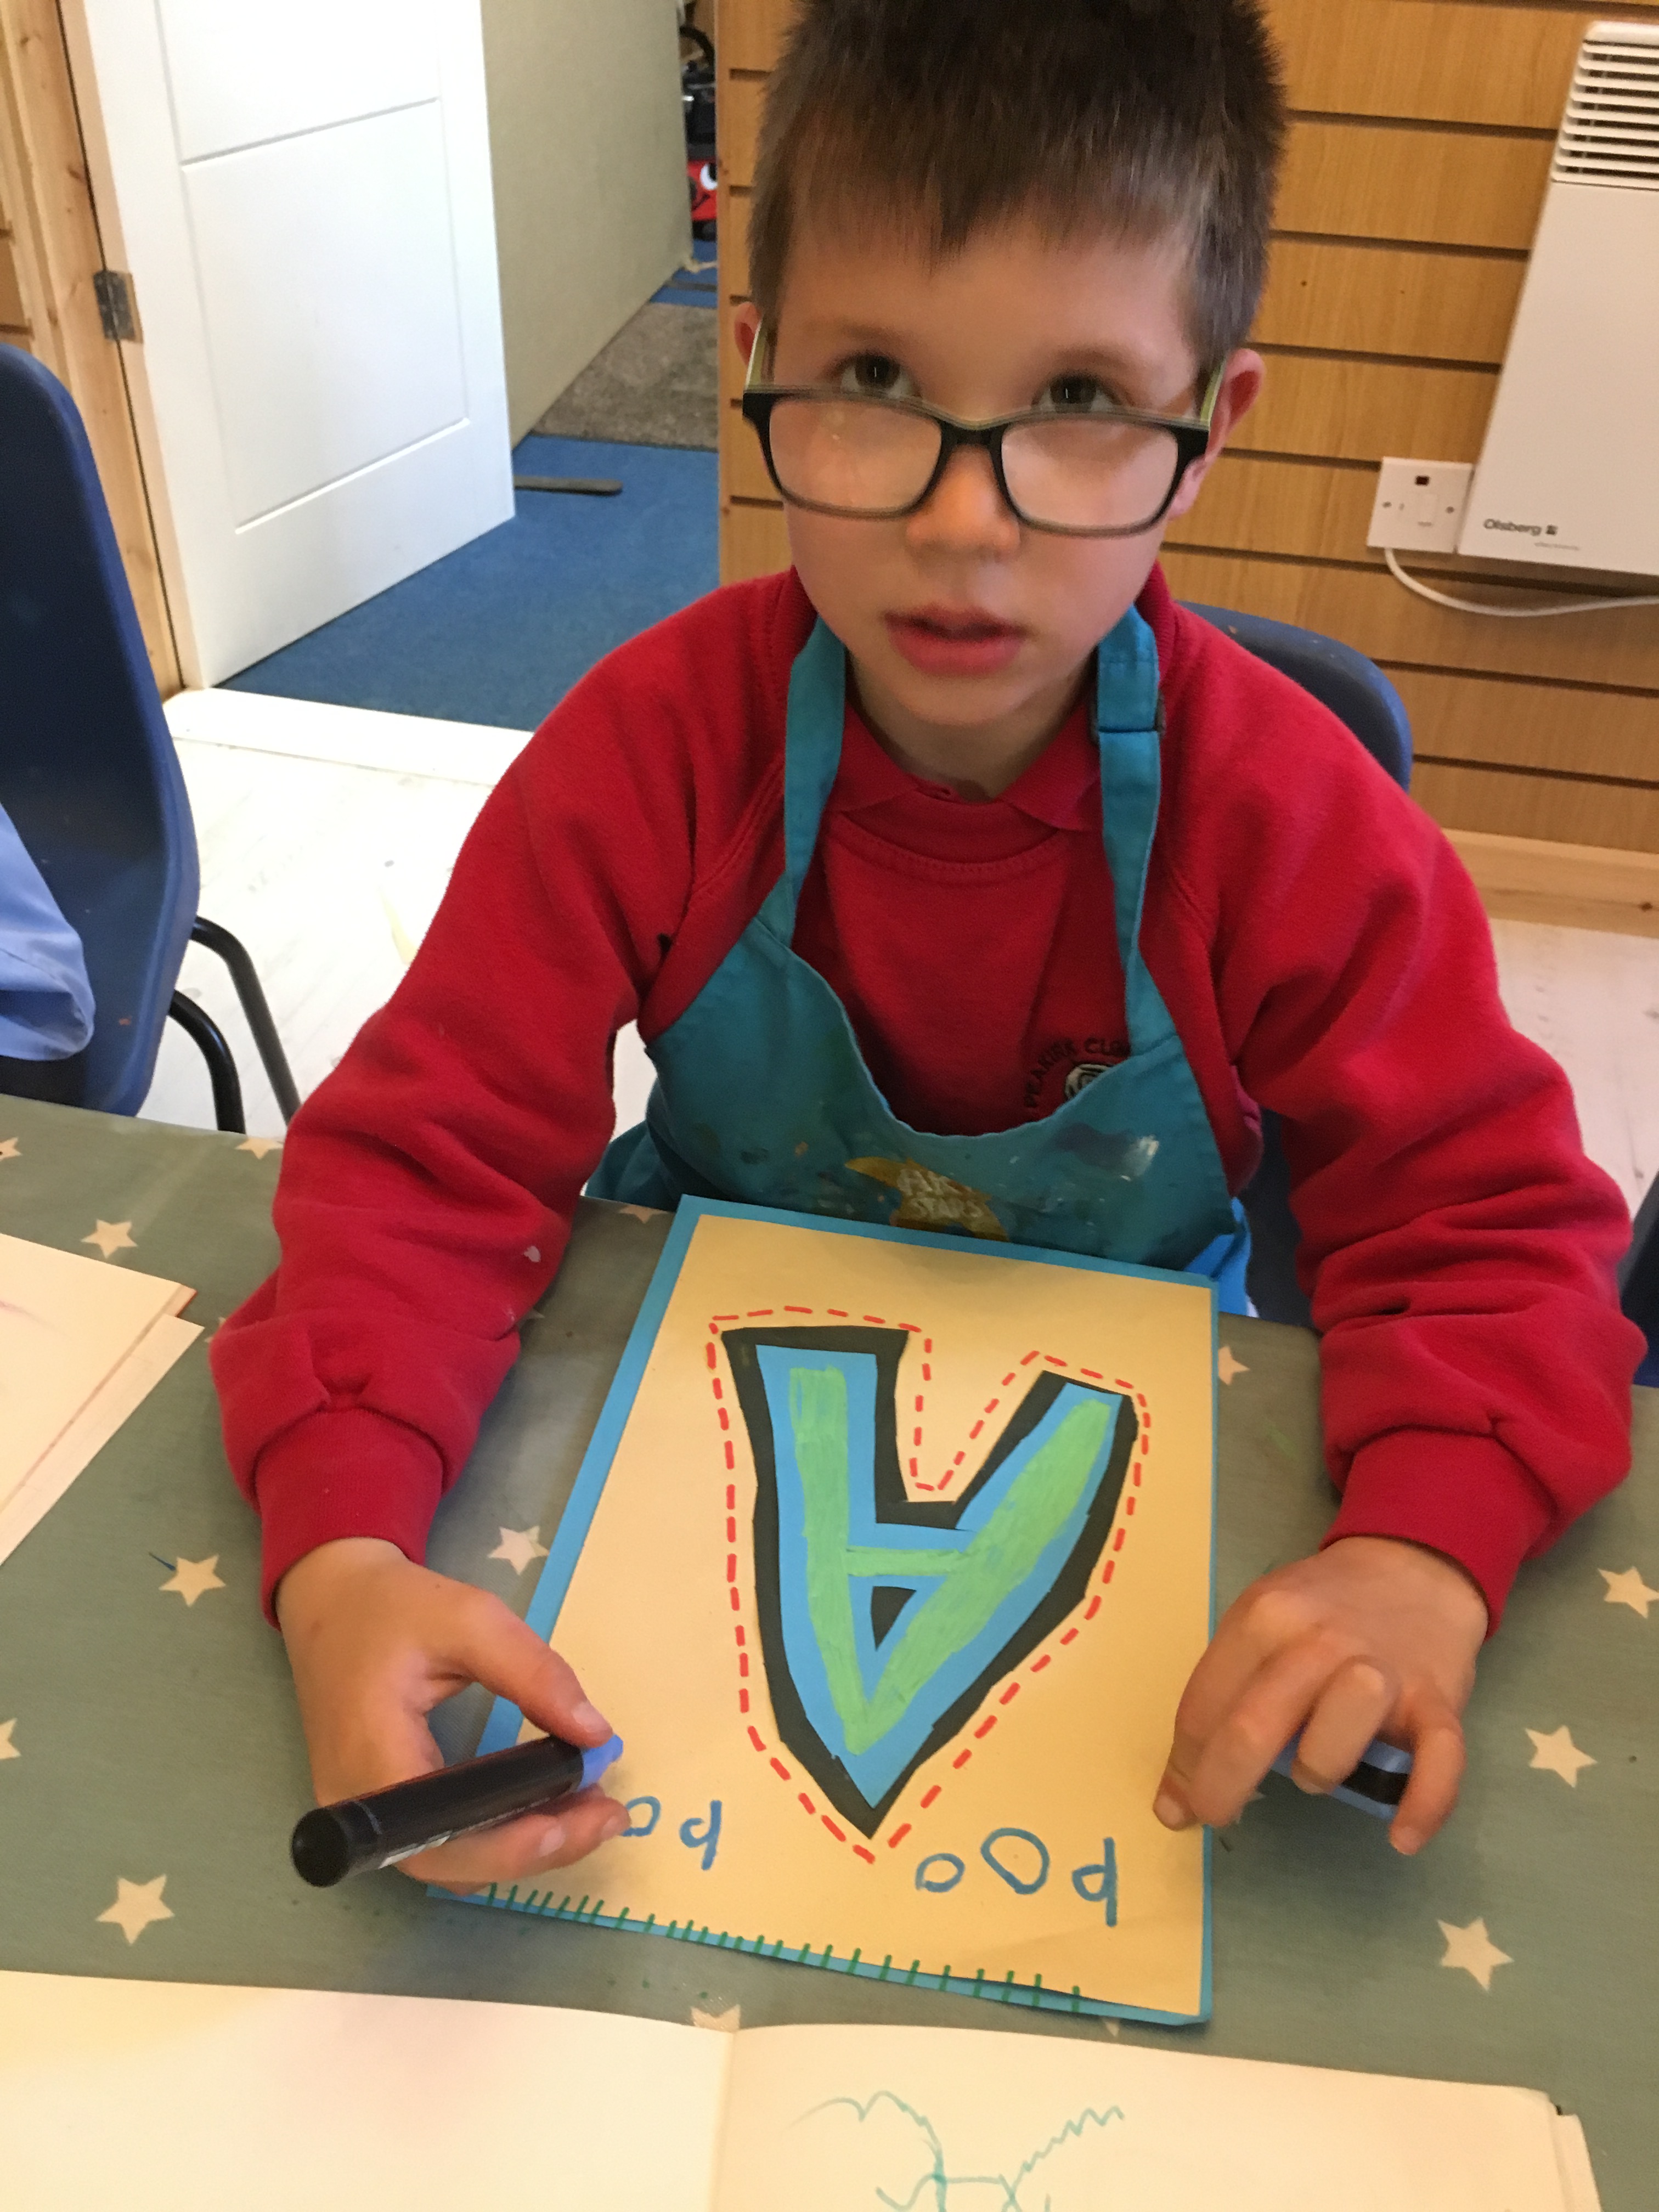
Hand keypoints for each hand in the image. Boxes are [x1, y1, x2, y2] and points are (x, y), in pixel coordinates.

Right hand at [275, 1537, 629, 1890]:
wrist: (333, 1600)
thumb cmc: (394, 1606)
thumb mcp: (470, 1618)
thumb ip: (533, 1673)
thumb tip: (596, 1736)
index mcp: (371, 1757)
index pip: (443, 1832)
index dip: (514, 1842)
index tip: (584, 1816)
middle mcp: (358, 1806)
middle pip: (453, 1860)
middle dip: (538, 1847)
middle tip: (609, 1814)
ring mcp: (364, 1817)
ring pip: (452, 1860)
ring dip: (524, 1847)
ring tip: (590, 1810)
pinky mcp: (379, 1810)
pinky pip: (443, 1841)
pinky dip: (498, 1834)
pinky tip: (547, 1805)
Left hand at [1153, 1535, 1487, 1854]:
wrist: (1411, 1568)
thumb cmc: (1321, 1612)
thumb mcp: (1260, 1623)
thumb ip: (1224, 1692)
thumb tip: (1179, 1789)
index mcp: (1263, 1618)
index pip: (1206, 1704)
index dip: (1184, 1764)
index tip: (1177, 1805)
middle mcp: (1318, 1641)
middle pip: (1253, 1726)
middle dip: (1221, 1786)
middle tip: (1217, 1816)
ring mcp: (1381, 1670)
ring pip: (1337, 1736)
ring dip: (1316, 1771)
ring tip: (1314, 1777)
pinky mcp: (1437, 1699)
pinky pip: (1438, 1758)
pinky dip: (1423, 1804)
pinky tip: (1401, 1837)